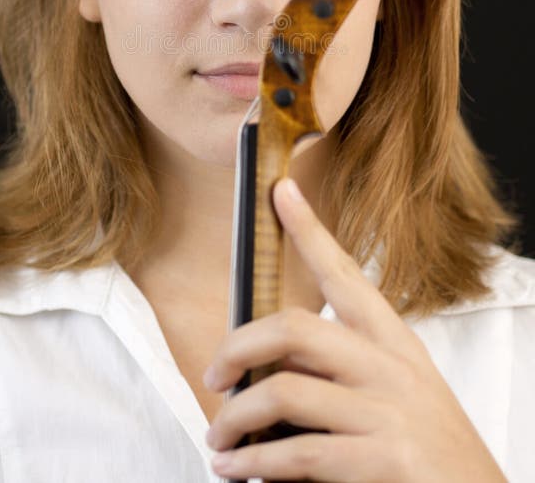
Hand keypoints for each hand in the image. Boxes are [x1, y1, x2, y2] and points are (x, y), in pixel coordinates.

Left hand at [204, 177, 506, 481]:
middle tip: (213, 374)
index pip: (346, 274)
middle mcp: (392, 368)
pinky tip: (237, 470)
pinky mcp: (387, 461)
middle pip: (295, 327)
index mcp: (395, 344)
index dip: (310, 230)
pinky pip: (298, 453)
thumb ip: (344, 373)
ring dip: (235, 418)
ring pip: (284, 391)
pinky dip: (254, 463)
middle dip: (238, 346)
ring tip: (219, 438)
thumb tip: (269, 372)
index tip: (281, 191)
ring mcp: (390, 413)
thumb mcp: (399, 396)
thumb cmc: (432, 454)